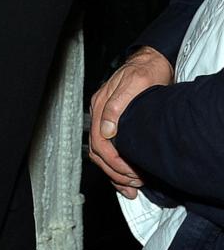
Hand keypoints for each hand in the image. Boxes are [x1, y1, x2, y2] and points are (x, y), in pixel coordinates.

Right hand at [88, 47, 172, 197]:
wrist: (152, 62)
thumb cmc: (146, 71)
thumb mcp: (134, 83)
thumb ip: (116, 105)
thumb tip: (105, 130)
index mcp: (101, 104)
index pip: (99, 141)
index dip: (114, 161)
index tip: (130, 172)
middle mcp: (100, 113)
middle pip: (97, 151)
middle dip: (114, 171)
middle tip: (134, 183)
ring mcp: (104, 119)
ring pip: (100, 154)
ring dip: (114, 173)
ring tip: (131, 186)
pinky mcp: (112, 123)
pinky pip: (107, 150)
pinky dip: (114, 167)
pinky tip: (124, 179)